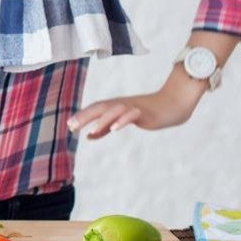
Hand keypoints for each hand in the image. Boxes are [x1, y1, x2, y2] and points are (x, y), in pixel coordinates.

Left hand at [68, 86, 200, 139]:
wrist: (171, 106)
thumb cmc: (145, 113)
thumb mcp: (122, 121)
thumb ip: (105, 128)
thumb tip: (89, 136)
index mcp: (114, 106)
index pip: (95, 109)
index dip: (82, 116)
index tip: (69, 126)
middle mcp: (121, 104)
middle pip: (100, 108)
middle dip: (85, 116)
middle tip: (72, 125)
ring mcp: (133, 107)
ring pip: (115, 111)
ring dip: (102, 120)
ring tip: (91, 130)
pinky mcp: (145, 112)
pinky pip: (132, 115)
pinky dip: (122, 120)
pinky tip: (115, 128)